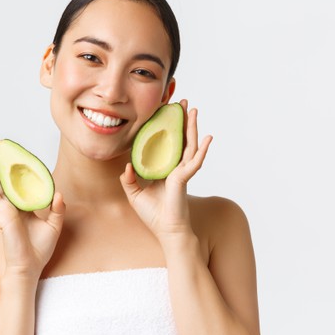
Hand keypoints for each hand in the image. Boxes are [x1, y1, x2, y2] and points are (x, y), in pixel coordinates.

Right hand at [0, 141, 64, 278]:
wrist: (30, 267)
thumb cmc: (40, 249)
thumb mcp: (54, 225)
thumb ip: (57, 208)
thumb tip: (58, 193)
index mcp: (20, 205)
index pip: (12, 181)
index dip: (8, 166)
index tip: (6, 151)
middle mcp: (9, 207)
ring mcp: (2, 213)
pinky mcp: (1, 221)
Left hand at [120, 100, 211, 240]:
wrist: (166, 231)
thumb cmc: (153, 215)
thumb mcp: (134, 194)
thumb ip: (128, 179)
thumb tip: (126, 165)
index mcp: (163, 168)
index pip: (165, 143)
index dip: (165, 128)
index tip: (164, 112)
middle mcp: (175, 167)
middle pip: (180, 139)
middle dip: (181, 120)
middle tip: (182, 103)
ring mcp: (182, 172)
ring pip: (189, 144)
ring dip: (192, 127)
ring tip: (193, 110)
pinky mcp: (184, 178)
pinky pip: (195, 161)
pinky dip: (203, 149)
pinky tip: (208, 137)